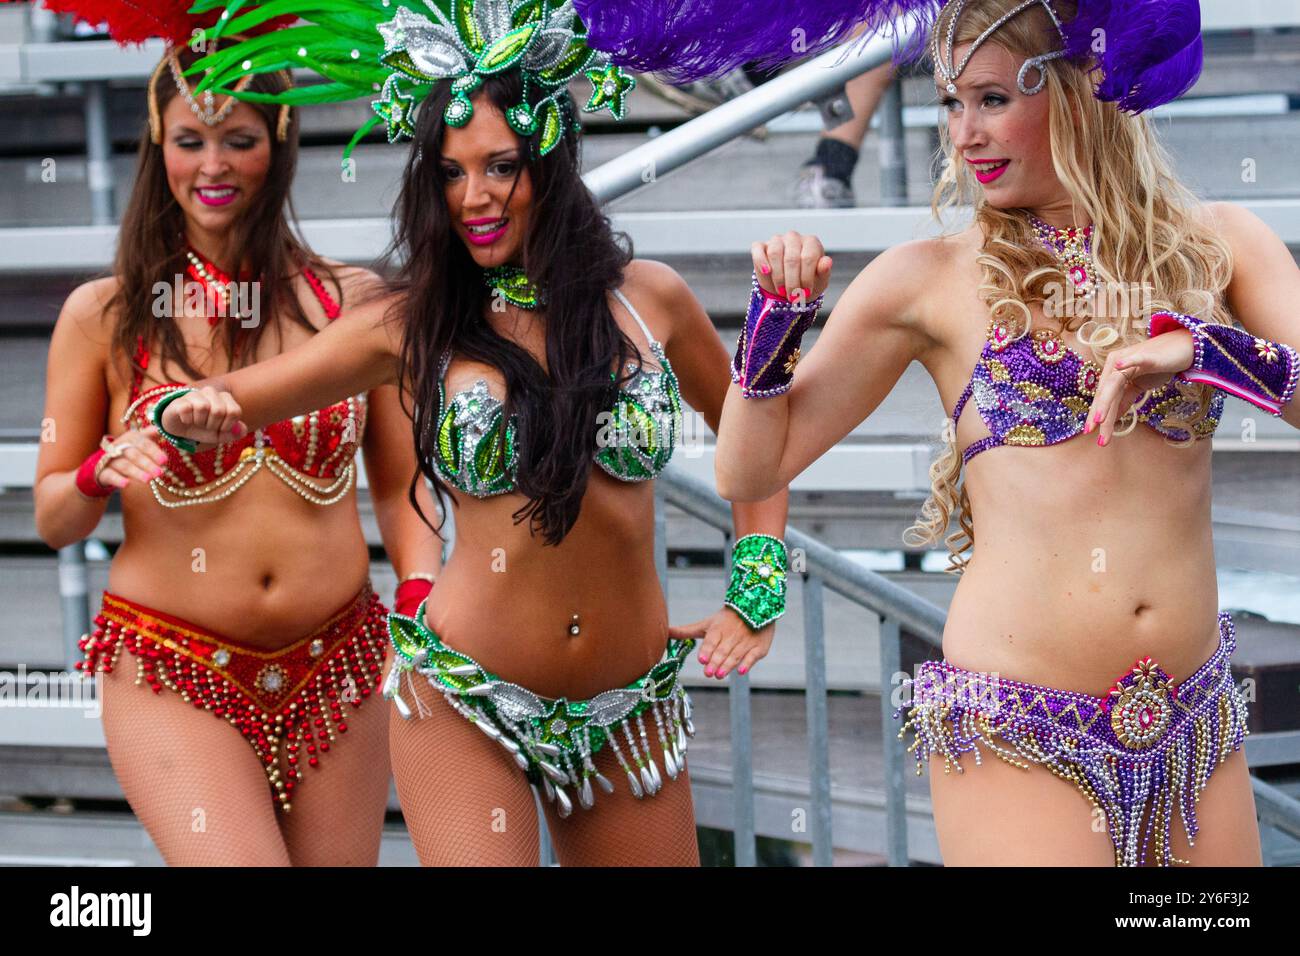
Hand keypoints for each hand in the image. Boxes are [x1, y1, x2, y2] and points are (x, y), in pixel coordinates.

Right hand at [95, 426, 169, 488]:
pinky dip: (118, 480)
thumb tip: (159, 428)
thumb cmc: (128, 451)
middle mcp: (119, 447)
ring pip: (124, 465)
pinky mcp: (103, 472)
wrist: (103, 462)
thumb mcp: (138, 441)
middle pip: (134, 454)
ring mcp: (110, 460)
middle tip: (159, 472)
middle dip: (147, 463)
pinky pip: (110, 475)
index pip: (143, 443)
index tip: (164, 460)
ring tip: (148, 479)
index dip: (154, 451)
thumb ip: (148, 435)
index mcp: (130, 438)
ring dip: (136, 472)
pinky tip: (126, 484)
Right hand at [160, 386, 247, 447]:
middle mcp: (211, 392)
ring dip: (200, 422)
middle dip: (213, 425)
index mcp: (225, 398)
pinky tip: (186, 420)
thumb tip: (243, 430)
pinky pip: (187, 409)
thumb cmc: (204, 429)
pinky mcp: (180, 399)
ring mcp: (195, 394)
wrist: (181, 430)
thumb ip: (235, 433)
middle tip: (206, 426)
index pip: (234, 411)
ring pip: (203, 407)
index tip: (220, 428)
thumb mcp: (221, 435)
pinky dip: (187, 420)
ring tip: (196, 422)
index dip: (227, 425)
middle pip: (219, 410)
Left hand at [669, 607, 775, 679]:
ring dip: (727, 665)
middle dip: (715, 661)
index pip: (711, 640)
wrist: (755, 608)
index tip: (701, 659)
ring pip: (735, 655)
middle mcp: (732, 635)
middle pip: (722, 650)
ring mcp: (746, 642)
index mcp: (718, 629)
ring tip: (719, 675)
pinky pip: (752, 656)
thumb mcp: (706, 624)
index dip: (707, 649)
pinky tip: (741, 672)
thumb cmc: (725, 620)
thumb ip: (686, 631)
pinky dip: (747, 664)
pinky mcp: (758, 648)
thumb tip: (665, 631)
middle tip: (708, 673)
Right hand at [751, 231, 831, 304]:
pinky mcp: (761, 246)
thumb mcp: (819, 281)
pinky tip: (766, 272)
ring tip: (782, 291)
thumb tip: (827, 262)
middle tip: (793, 297)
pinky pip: (758, 250)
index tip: (805, 293)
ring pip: (775, 253)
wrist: (789, 288)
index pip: (809, 257)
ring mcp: (777, 240)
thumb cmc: (807, 282)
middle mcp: (794, 237)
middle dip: (792, 282)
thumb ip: (824, 271)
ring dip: (778, 277)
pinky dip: (761, 261)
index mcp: (811, 242)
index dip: (806, 278)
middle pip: (792, 258)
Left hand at [1085, 328, 1194, 445]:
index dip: (1095, 414)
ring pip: (1115, 383)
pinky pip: (1137, 359)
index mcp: (1113, 374)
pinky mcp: (1148, 356)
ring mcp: (1130, 359)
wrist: (1182, 349)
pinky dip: (1128, 362)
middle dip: (1099, 414)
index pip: (1102, 398)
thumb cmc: (1158, 367)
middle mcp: (1116, 365)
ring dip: (1106, 401)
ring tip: (1100, 419)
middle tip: (1091, 433)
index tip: (1089, 432)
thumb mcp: (1138, 387)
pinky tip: (1119, 365)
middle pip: (1106, 394)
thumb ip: (1123, 400)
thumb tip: (1111, 419)